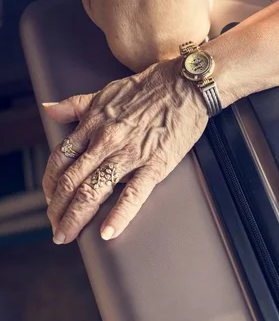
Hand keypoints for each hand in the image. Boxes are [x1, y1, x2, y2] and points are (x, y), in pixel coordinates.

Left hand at [43, 58, 207, 243]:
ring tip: (67, 235)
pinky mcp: (155, 164)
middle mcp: (105, 141)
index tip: (50, 200)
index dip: (50, 184)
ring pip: (92, 190)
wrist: (185, 85)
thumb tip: (50, 111)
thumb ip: (76, 105)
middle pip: (70, 181)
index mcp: (93, 125)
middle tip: (56, 229)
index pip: (59, 160)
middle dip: (57, 210)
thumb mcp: (105, 92)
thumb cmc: (150, 87)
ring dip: (75, 217)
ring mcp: (129, 154)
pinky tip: (108, 232)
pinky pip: (133, 194)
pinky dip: (119, 215)